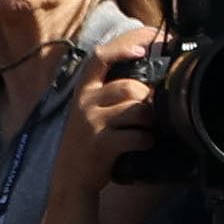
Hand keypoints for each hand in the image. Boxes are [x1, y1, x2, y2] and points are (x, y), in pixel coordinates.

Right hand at [53, 27, 162, 194]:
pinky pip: (136, 136)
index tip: (145, 44)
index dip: (124, 45)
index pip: (101, 56)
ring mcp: (93, 123)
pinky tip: (144, 144)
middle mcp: (85, 102)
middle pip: (130, 87)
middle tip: (153, 111)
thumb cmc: (88, 142)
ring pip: (137, 109)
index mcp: (84, 90)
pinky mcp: (102, 144)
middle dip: (149, 97)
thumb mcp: (88, 111)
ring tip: (149, 128)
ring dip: (151, 120)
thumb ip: (108, 92)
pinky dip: (147, 140)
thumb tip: (146, 81)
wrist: (70, 178)